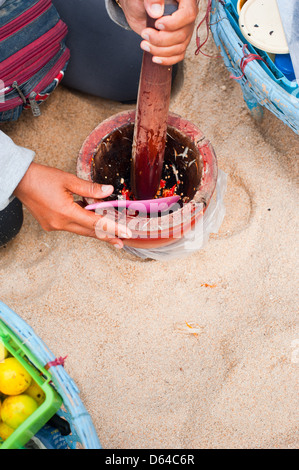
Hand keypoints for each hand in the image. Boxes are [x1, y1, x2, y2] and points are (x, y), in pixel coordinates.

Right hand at [14, 162, 131, 248]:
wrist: (20, 181)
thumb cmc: (41, 178)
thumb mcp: (69, 180)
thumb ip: (90, 188)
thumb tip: (108, 190)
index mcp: (66, 212)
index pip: (96, 223)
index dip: (113, 229)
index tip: (126, 235)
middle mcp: (60, 223)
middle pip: (90, 232)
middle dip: (107, 236)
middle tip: (122, 241)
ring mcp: (55, 226)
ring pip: (81, 230)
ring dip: (95, 229)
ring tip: (111, 232)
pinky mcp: (51, 224)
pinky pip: (72, 226)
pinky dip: (83, 222)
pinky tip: (91, 217)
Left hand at [120, 0, 198, 64]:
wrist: (138, 8)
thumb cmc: (142, 0)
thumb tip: (156, 12)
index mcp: (185, 1)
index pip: (188, 15)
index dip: (174, 23)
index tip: (157, 24)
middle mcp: (187, 17)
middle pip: (182, 34)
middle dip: (161, 39)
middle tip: (145, 34)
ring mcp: (184, 31)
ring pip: (179, 47)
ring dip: (160, 51)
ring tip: (144, 44)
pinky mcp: (178, 43)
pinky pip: (178, 56)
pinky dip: (167, 60)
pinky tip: (155, 59)